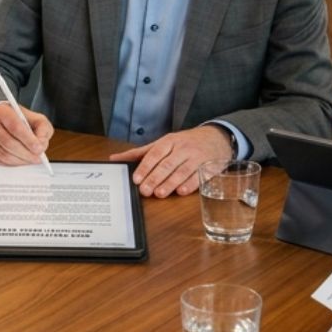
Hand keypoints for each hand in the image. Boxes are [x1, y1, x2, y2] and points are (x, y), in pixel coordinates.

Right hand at [0, 101, 53, 166]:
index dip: (28, 140)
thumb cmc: (22, 121)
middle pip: (8, 143)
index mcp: (2, 111)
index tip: (39, 149)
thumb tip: (41, 144)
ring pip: (3, 155)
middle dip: (26, 154)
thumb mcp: (37, 119)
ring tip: (30, 159)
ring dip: (20, 160)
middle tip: (37, 158)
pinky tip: (20, 160)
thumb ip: (43, 129)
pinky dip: (12, 164)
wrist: (4, 122)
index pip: (15, 126)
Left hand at [110, 126, 231, 197]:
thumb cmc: (185, 142)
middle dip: (155, 178)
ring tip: (159, 193)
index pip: (155, 154)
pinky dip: (190, 185)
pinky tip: (181, 191)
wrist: (217, 137)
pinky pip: (199, 177)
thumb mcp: (163, 143)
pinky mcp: (209, 167)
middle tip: (145, 191)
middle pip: (167, 164)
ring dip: (170, 183)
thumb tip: (114, 158)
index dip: (145, 166)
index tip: (137, 179)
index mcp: (170, 141)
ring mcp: (197, 158)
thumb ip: (140, 153)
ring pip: (182, 171)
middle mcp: (183, 148)